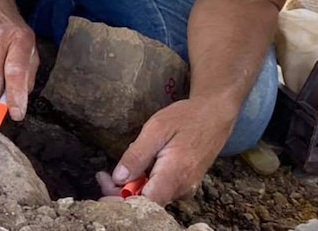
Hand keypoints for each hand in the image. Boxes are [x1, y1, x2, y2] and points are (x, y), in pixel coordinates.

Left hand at [97, 98, 234, 204]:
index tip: (104, 185)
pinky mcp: (186, 185)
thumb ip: (137, 155)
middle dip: (121, 193)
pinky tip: (138, 169)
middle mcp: (182, 188)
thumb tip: (118, 178)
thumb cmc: (186, 117)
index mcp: (175, 175)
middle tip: (102, 176)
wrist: (215, 114)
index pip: (144, 203)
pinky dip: (145, 184)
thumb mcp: (156, 129)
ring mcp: (186, 188)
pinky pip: (161, 191)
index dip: (121, 199)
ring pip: (153, 197)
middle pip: (146, 202)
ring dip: (132, 188)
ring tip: (116, 171)